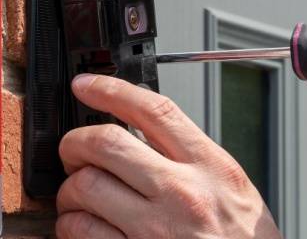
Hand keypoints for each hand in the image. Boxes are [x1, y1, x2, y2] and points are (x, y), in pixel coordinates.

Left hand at [55, 74, 280, 238]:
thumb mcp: (232, 185)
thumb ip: (192, 157)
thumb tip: (144, 131)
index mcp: (210, 167)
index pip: (155, 111)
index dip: (113, 90)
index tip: (89, 86)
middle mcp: (183, 193)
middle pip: (106, 142)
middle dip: (76, 142)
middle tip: (74, 149)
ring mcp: (156, 229)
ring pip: (84, 188)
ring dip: (71, 191)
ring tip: (82, 197)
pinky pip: (81, 232)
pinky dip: (73, 226)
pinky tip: (86, 226)